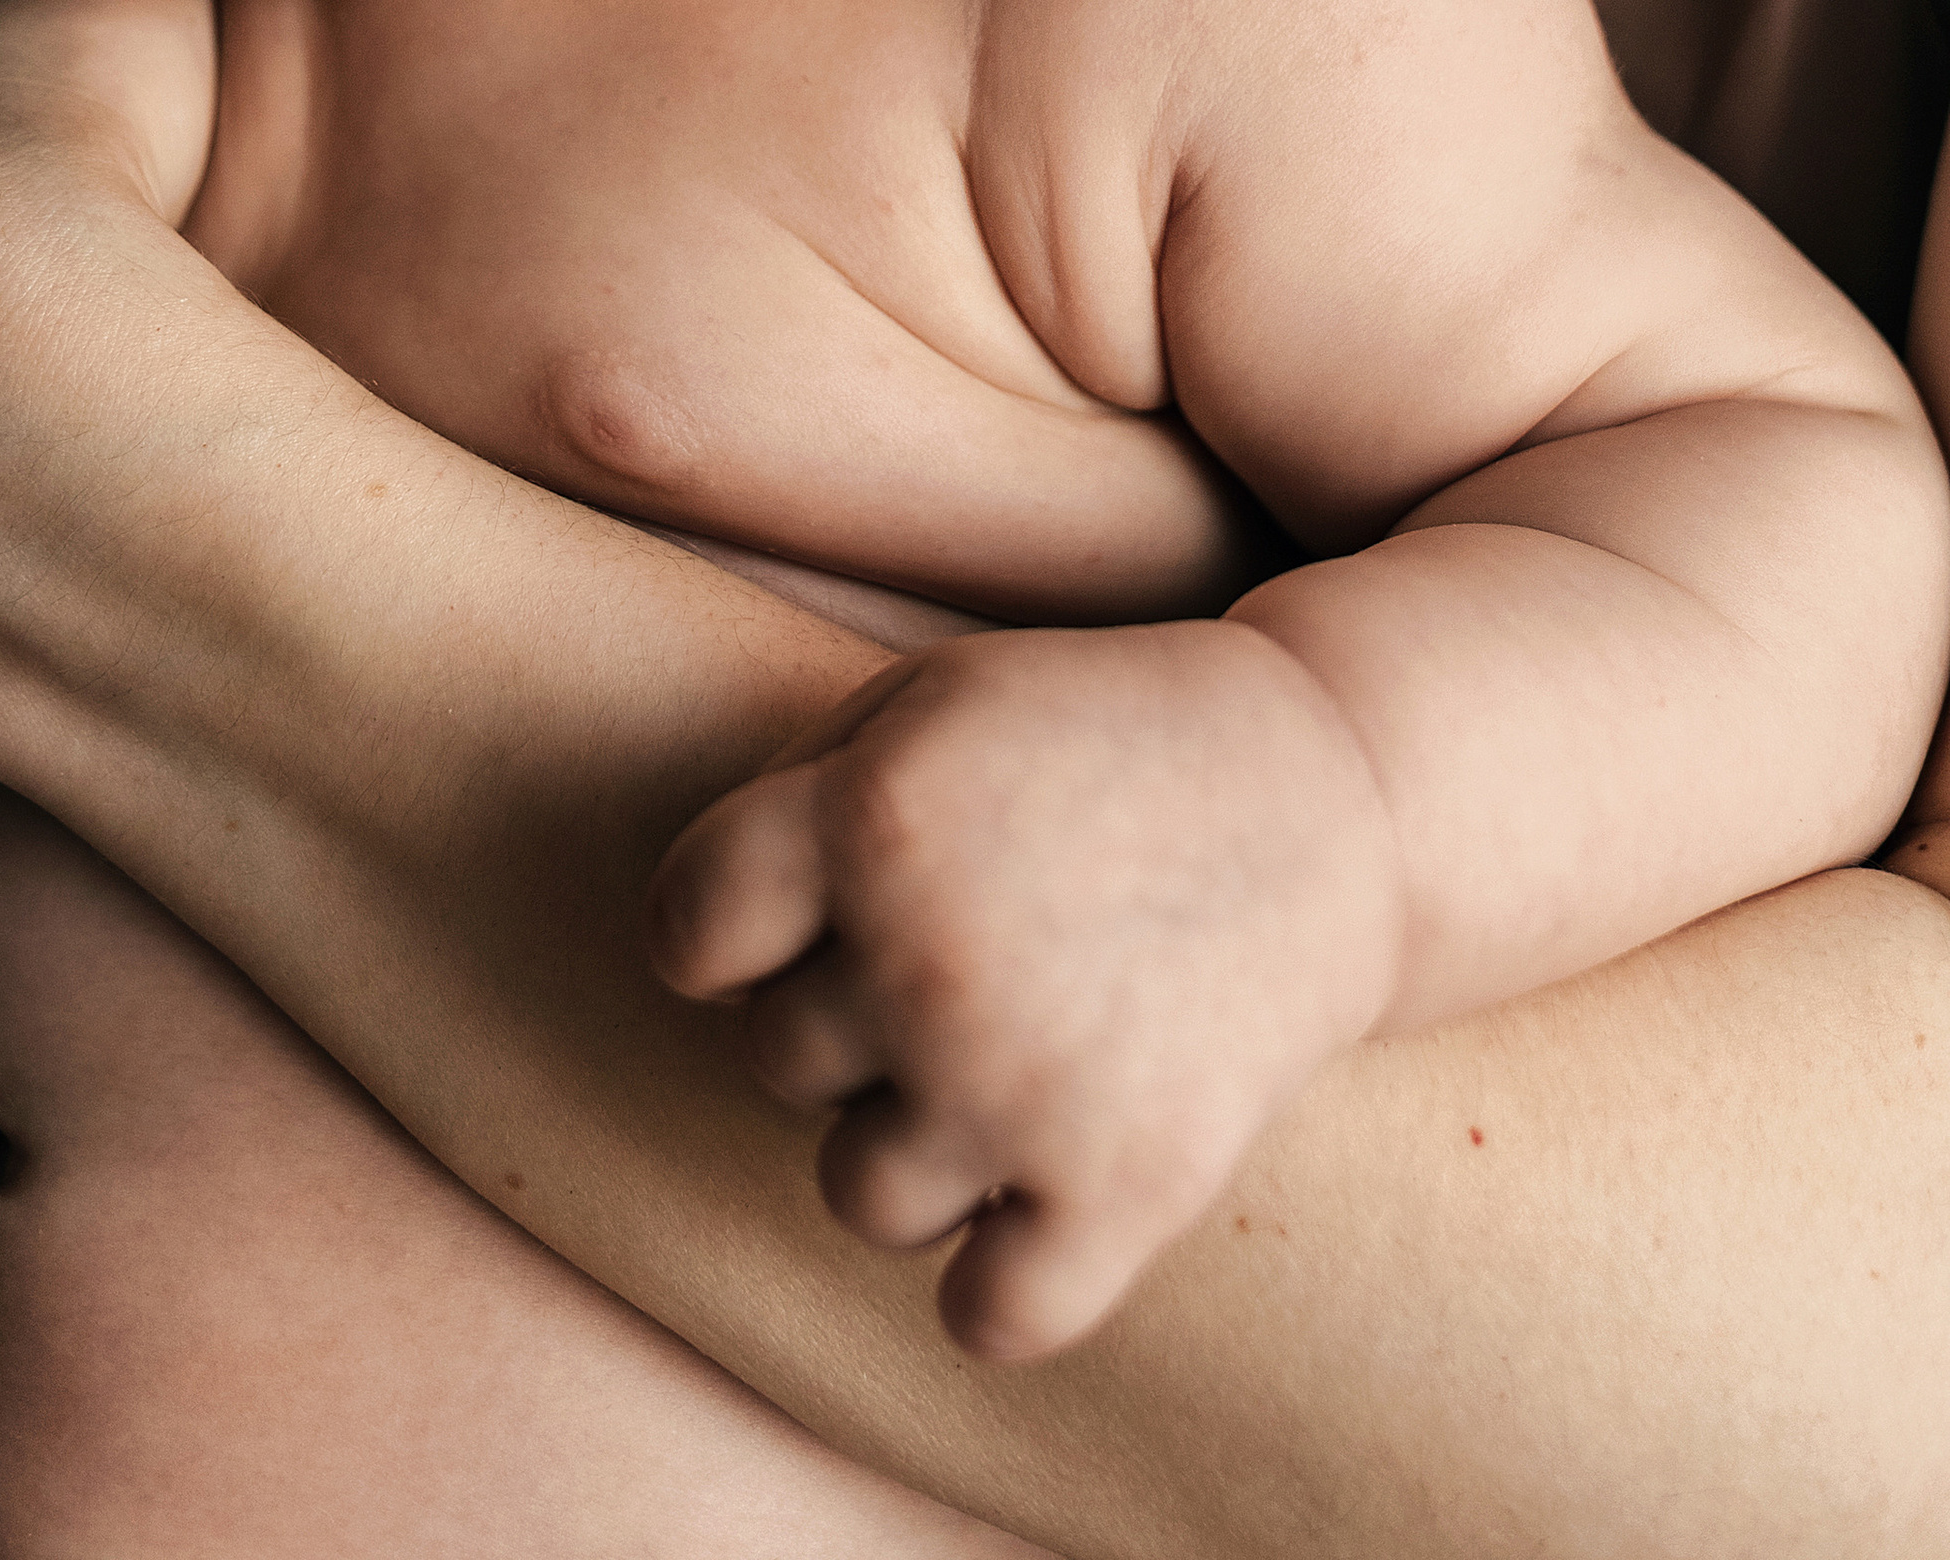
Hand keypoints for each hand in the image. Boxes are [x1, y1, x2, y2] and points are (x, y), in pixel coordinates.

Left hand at [647, 621, 1403, 1360]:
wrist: (1331, 794)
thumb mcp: (927, 701)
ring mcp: (1023, 1087)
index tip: (798, 916)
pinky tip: (1038, 1194)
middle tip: (964, 955)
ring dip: (916, 1142)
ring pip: (860, 1197)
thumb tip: (700, 946)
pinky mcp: (1126, 1191)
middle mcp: (926, 960)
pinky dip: (1000, 1283)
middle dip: (846, 1019)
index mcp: (868, 818)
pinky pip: (987, 1316)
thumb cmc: (1093, 740)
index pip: (686, 933)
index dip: (732, 928)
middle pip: (776, 1064)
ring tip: (1009, 1053)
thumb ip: (793, 798)